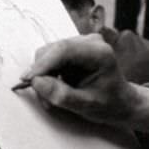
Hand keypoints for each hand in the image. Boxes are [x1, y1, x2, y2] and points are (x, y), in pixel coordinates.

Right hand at [20, 34, 148, 131]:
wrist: (121, 102)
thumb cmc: (109, 104)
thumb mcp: (86, 105)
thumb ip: (61, 95)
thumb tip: (36, 82)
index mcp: (99, 52)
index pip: (63, 50)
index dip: (42, 64)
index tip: (28, 80)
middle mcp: (90, 42)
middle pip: (52, 50)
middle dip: (42, 74)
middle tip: (45, 99)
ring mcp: (81, 43)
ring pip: (48, 54)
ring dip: (44, 76)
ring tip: (52, 97)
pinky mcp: (73, 48)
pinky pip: (50, 58)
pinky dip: (48, 74)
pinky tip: (56, 87)